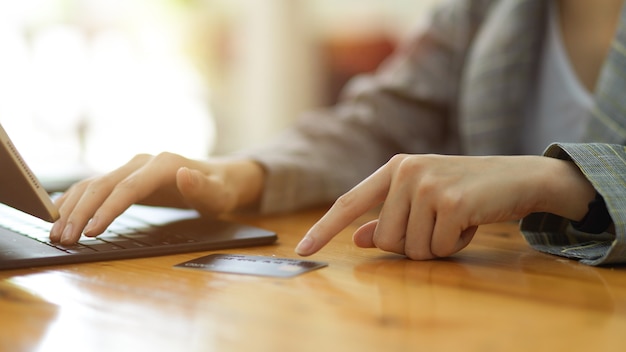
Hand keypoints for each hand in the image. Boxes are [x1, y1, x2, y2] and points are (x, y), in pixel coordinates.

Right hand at [50, 153, 263, 244]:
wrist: (218, 178)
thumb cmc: (220, 190)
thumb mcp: (219, 194)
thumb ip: (203, 188)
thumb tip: (184, 174)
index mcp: (163, 165)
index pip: (128, 188)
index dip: (107, 210)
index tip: (91, 232)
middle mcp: (142, 162)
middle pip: (103, 185)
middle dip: (80, 212)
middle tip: (64, 239)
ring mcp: (131, 168)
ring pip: (92, 184)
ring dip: (71, 208)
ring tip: (56, 233)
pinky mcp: (125, 178)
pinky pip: (94, 187)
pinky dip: (75, 200)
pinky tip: (59, 215)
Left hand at [295, 154, 595, 259]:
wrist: (520, 177)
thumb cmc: (467, 191)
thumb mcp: (423, 201)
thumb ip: (388, 218)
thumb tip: (358, 238)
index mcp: (394, 169)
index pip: (349, 202)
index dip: (324, 228)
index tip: (302, 249)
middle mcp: (406, 171)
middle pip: (384, 240)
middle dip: (411, 245)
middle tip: (439, 225)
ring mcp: (427, 185)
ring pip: (410, 248)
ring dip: (435, 246)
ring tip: (456, 222)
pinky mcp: (451, 201)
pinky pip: (437, 248)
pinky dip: (455, 245)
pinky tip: (470, 223)